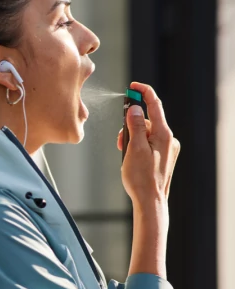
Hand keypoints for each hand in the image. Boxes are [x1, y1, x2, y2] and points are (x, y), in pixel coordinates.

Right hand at [118, 82, 180, 205]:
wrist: (151, 201)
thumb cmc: (141, 178)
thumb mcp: (135, 148)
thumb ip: (135, 126)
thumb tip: (136, 109)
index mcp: (163, 135)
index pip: (155, 105)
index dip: (143, 92)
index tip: (132, 86)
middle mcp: (168, 139)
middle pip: (147, 120)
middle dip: (130, 124)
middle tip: (120, 139)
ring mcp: (166, 148)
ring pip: (145, 132)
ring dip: (132, 137)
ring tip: (124, 152)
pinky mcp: (162, 156)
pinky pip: (147, 142)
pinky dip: (136, 145)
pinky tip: (130, 157)